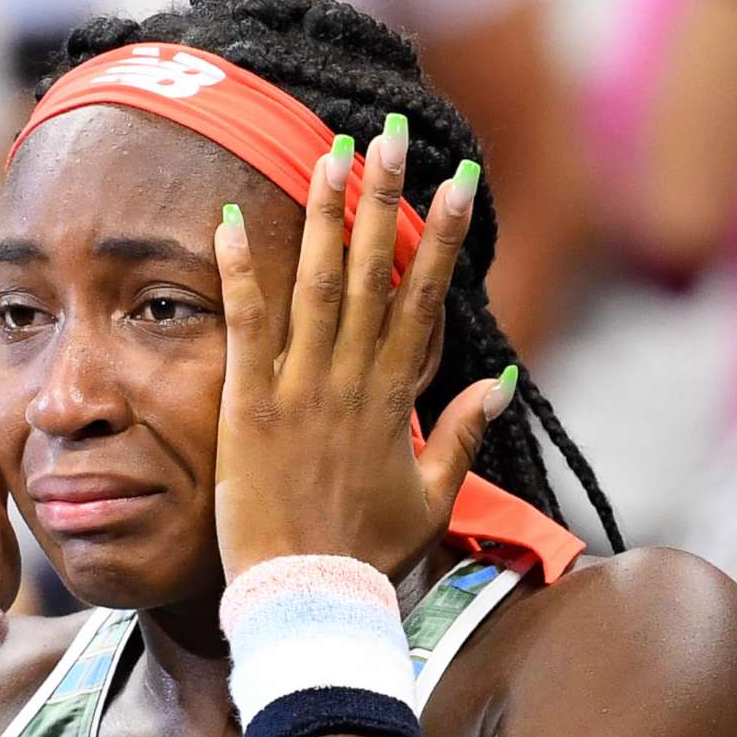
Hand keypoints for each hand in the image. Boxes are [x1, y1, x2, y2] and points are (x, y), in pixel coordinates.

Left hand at [210, 129, 513, 581]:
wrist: (308, 599)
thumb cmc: (364, 558)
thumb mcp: (431, 500)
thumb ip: (461, 435)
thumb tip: (501, 382)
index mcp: (396, 401)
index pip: (423, 301)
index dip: (441, 239)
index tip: (460, 182)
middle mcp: (354, 383)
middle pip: (376, 276)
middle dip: (386, 202)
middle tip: (393, 137)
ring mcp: (302, 391)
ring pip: (320, 286)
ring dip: (326, 217)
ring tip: (330, 153)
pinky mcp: (250, 407)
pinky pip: (246, 327)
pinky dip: (243, 273)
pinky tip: (235, 220)